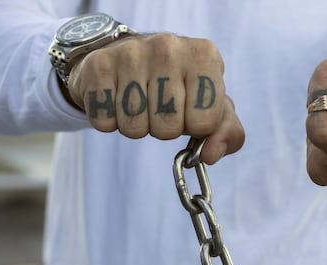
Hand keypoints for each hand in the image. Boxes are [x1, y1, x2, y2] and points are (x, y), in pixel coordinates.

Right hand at [67, 33, 244, 164]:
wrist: (129, 58)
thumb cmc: (181, 88)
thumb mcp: (214, 107)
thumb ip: (228, 133)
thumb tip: (211, 155)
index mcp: (205, 55)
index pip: (205, 122)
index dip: (195, 126)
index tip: (189, 109)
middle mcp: (169, 47)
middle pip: (168, 128)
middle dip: (165, 128)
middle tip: (161, 106)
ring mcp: (131, 53)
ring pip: (135, 127)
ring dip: (137, 126)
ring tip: (140, 102)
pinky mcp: (99, 65)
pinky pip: (106, 122)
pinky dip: (111, 121)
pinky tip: (116, 98)